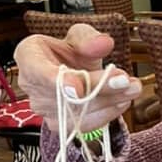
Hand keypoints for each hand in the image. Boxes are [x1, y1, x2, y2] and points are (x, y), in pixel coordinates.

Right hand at [15, 23, 141, 130]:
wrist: (71, 70)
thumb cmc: (69, 52)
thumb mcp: (79, 36)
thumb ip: (89, 38)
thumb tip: (103, 43)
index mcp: (29, 56)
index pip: (38, 71)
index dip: (58, 81)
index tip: (79, 86)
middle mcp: (32, 87)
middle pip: (65, 94)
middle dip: (99, 87)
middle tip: (124, 79)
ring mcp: (45, 109)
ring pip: (78, 112)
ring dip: (109, 101)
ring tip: (132, 88)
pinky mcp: (62, 125)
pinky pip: (85, 124)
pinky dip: (108, 113)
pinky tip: (123, 100)